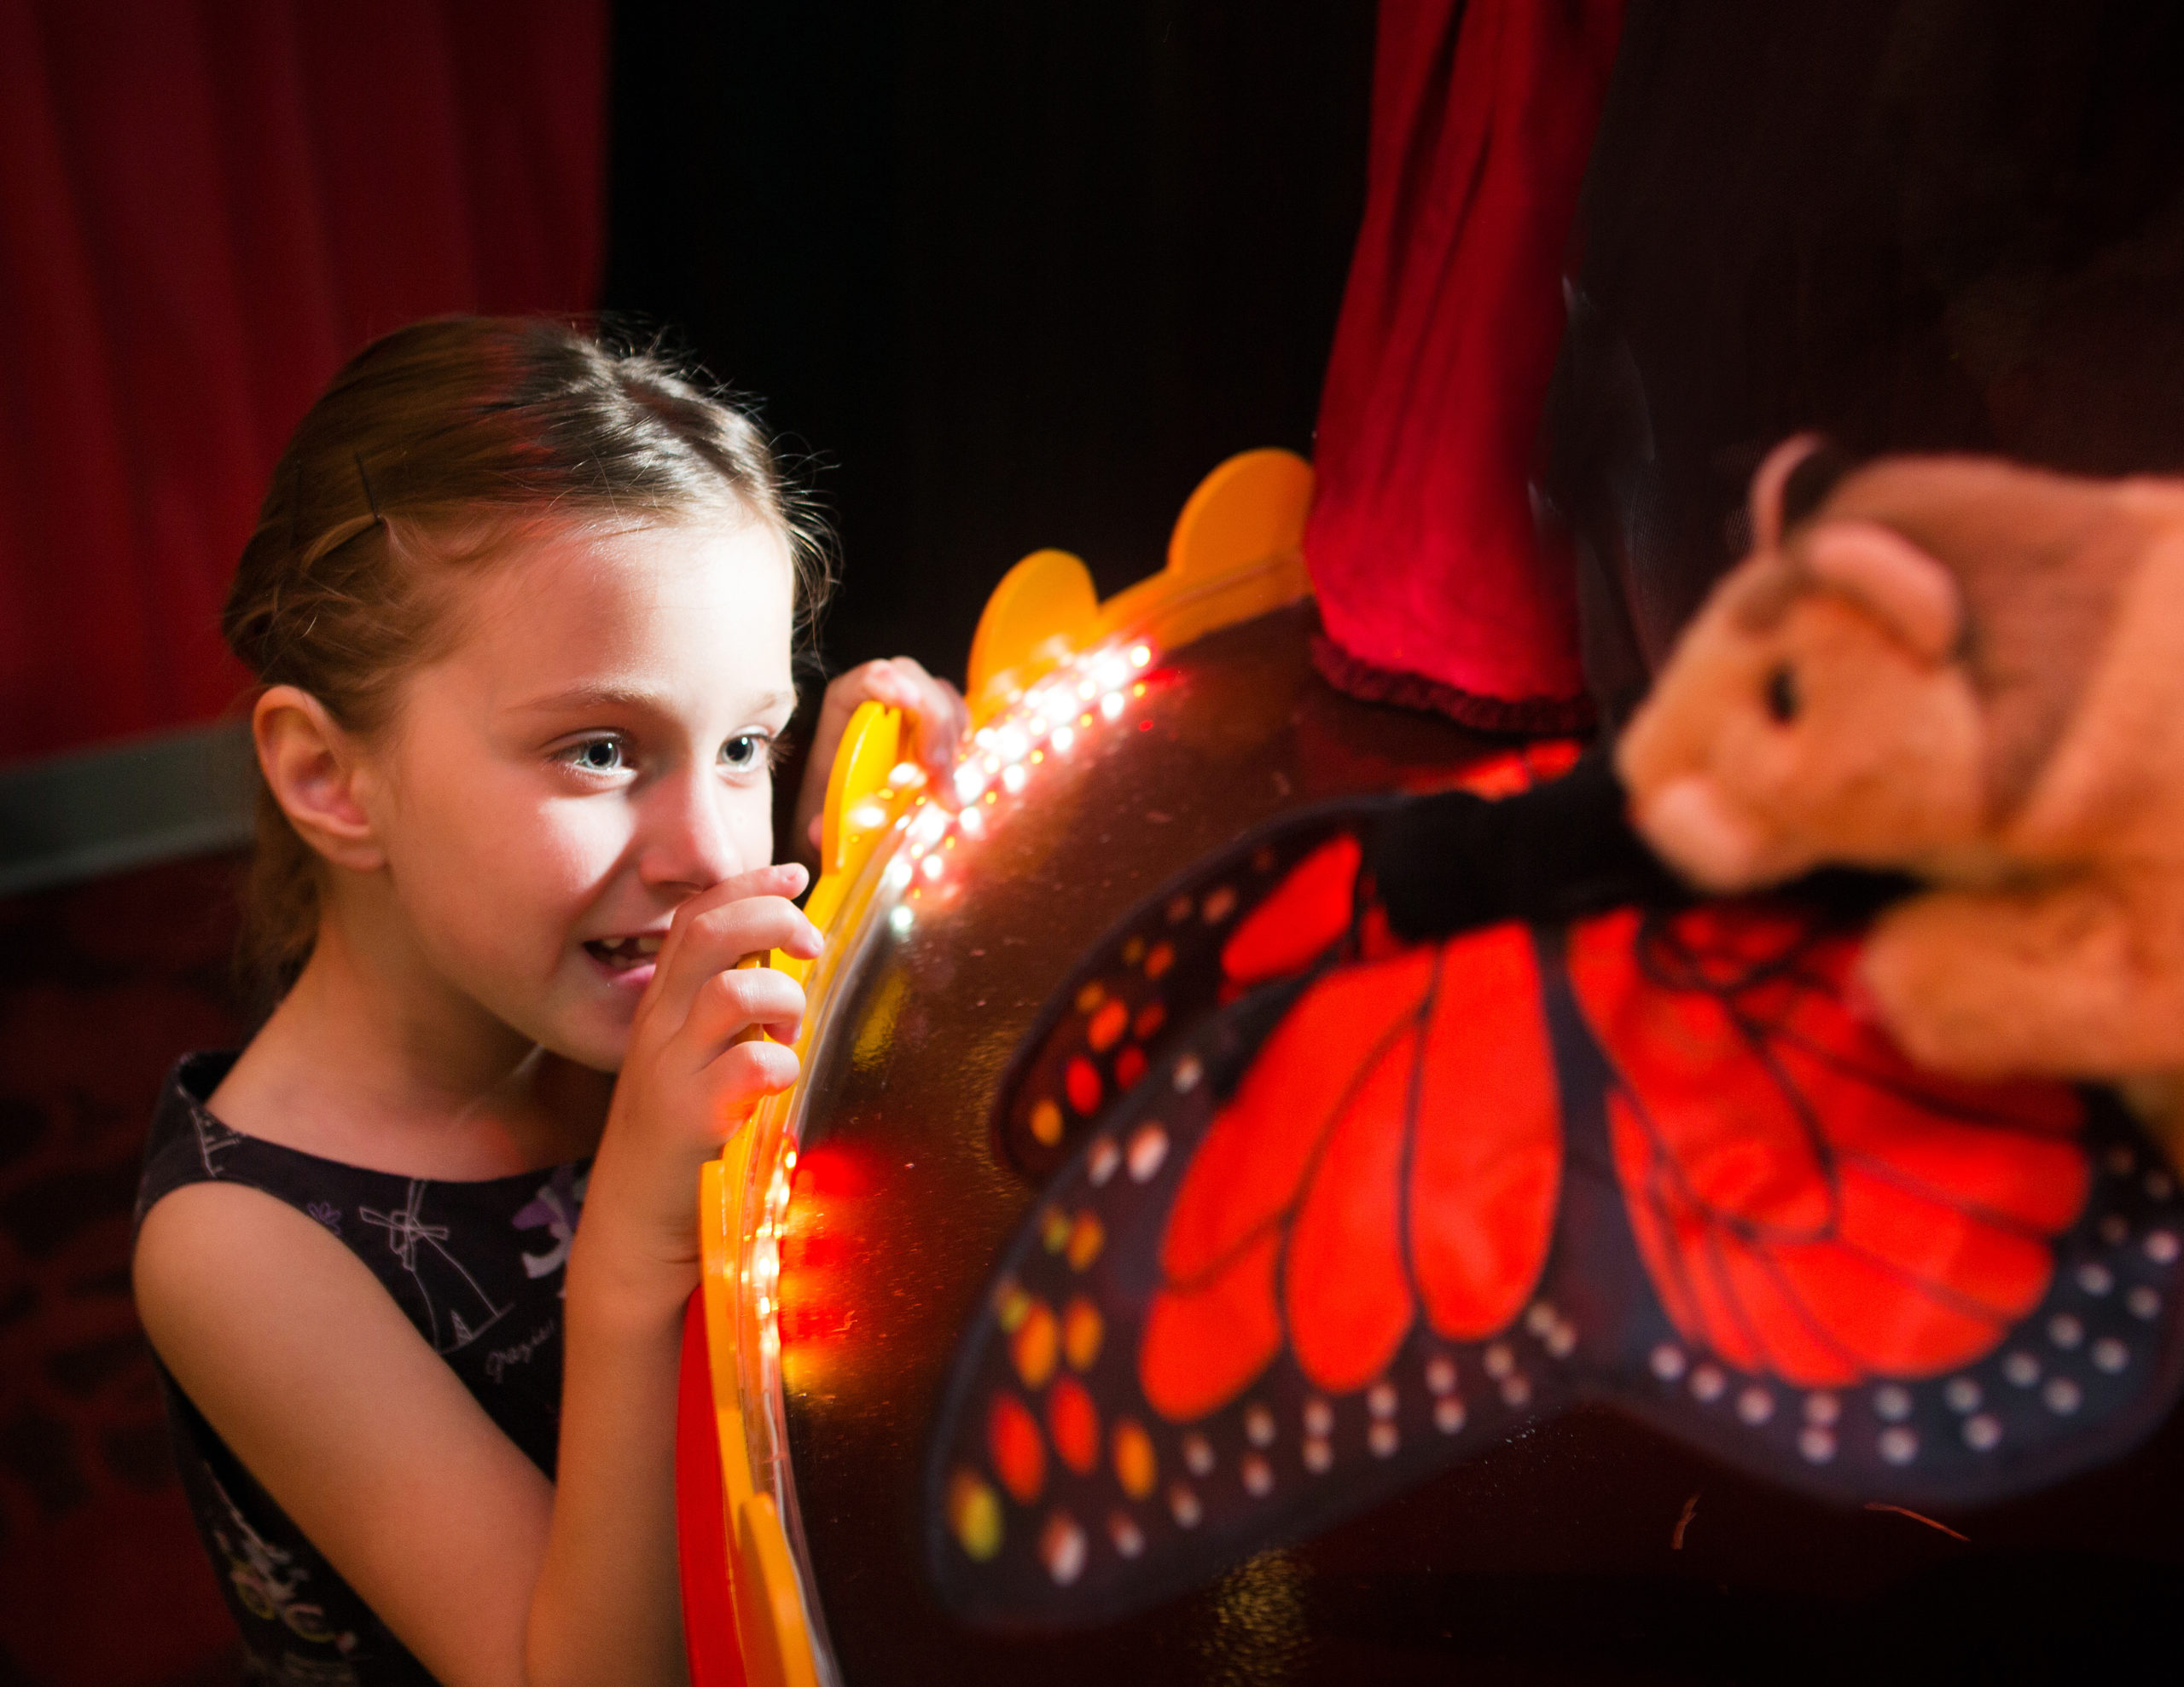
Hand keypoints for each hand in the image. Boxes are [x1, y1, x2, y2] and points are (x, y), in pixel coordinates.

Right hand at [574, 863, 822, 1306]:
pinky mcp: (688, 1118)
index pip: (696, 916)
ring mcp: (668, 1070)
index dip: (747, 883)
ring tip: (788, 1034)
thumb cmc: (681, 1138)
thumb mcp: (695, 1058)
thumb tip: (784, 956)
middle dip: (772, 918)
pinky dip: (782, 1064)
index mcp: (660, 1006)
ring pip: (732, 991)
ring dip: (781, 999)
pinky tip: (779, 1083)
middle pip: (709, 933)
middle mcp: (656, 1028)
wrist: (635, 1228)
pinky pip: (750, 1065)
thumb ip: (727, 1009)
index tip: (795, 871)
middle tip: (812, 947)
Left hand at [793, 657, 969, 868]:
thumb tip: (816, 832)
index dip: (891, 682)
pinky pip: (959, 718)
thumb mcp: (821, 809)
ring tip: (943, 794)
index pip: (871, 675)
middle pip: (918, 684)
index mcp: (847, 700)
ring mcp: (914, 702)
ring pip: (945, 701)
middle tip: (937, 777)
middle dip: (934, 728)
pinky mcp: (937, 720)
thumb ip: (818, 819)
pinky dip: (961, 746)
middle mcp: (883, 693)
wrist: (846, 802)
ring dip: (950, 744)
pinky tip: (950, 779)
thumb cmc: (832, 797)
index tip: (909, 702)